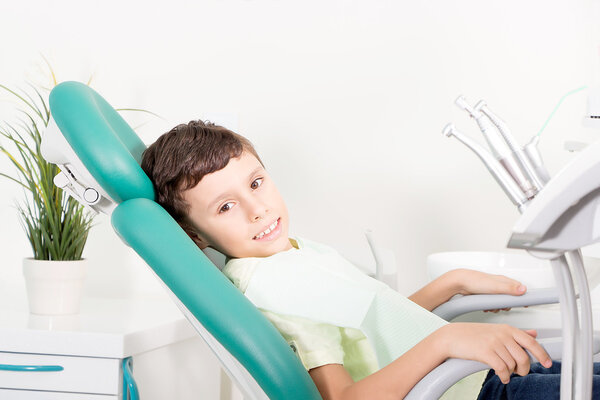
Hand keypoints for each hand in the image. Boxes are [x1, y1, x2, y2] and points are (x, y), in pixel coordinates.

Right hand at [435, 323, 551, 383]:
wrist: (451, 337)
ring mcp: (494, 343)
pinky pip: (503, 369)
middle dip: (524, 369)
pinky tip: (501, 376)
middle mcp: (502, 334)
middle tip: (519, 372)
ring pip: (513, 364)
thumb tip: (534, 333)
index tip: (547, 363)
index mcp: (507, 328)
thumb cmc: (472, 334)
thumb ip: (515, 333)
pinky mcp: (486, 352)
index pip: (530, 341)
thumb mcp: (495, 330)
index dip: (541, 354)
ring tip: (505, 372)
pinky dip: (504, 376)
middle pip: (523, 357)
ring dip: (511, 372)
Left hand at [447, 269, 526, 312]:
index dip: (522, 297)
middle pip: (510, 298)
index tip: (524, 304)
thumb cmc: (475, 281)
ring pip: (500, 302)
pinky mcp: (485, 295)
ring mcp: (491, 290)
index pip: (519, 288)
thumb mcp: (495, 286)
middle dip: (506, 305)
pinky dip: (490, 307)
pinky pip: (492, 303)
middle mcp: (498, 284)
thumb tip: (523, 289)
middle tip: (501, 307)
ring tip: (491, 307)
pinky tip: (486, 307)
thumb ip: (510, 288)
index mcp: (504, 280)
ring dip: (497, 307)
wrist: (459, 283)